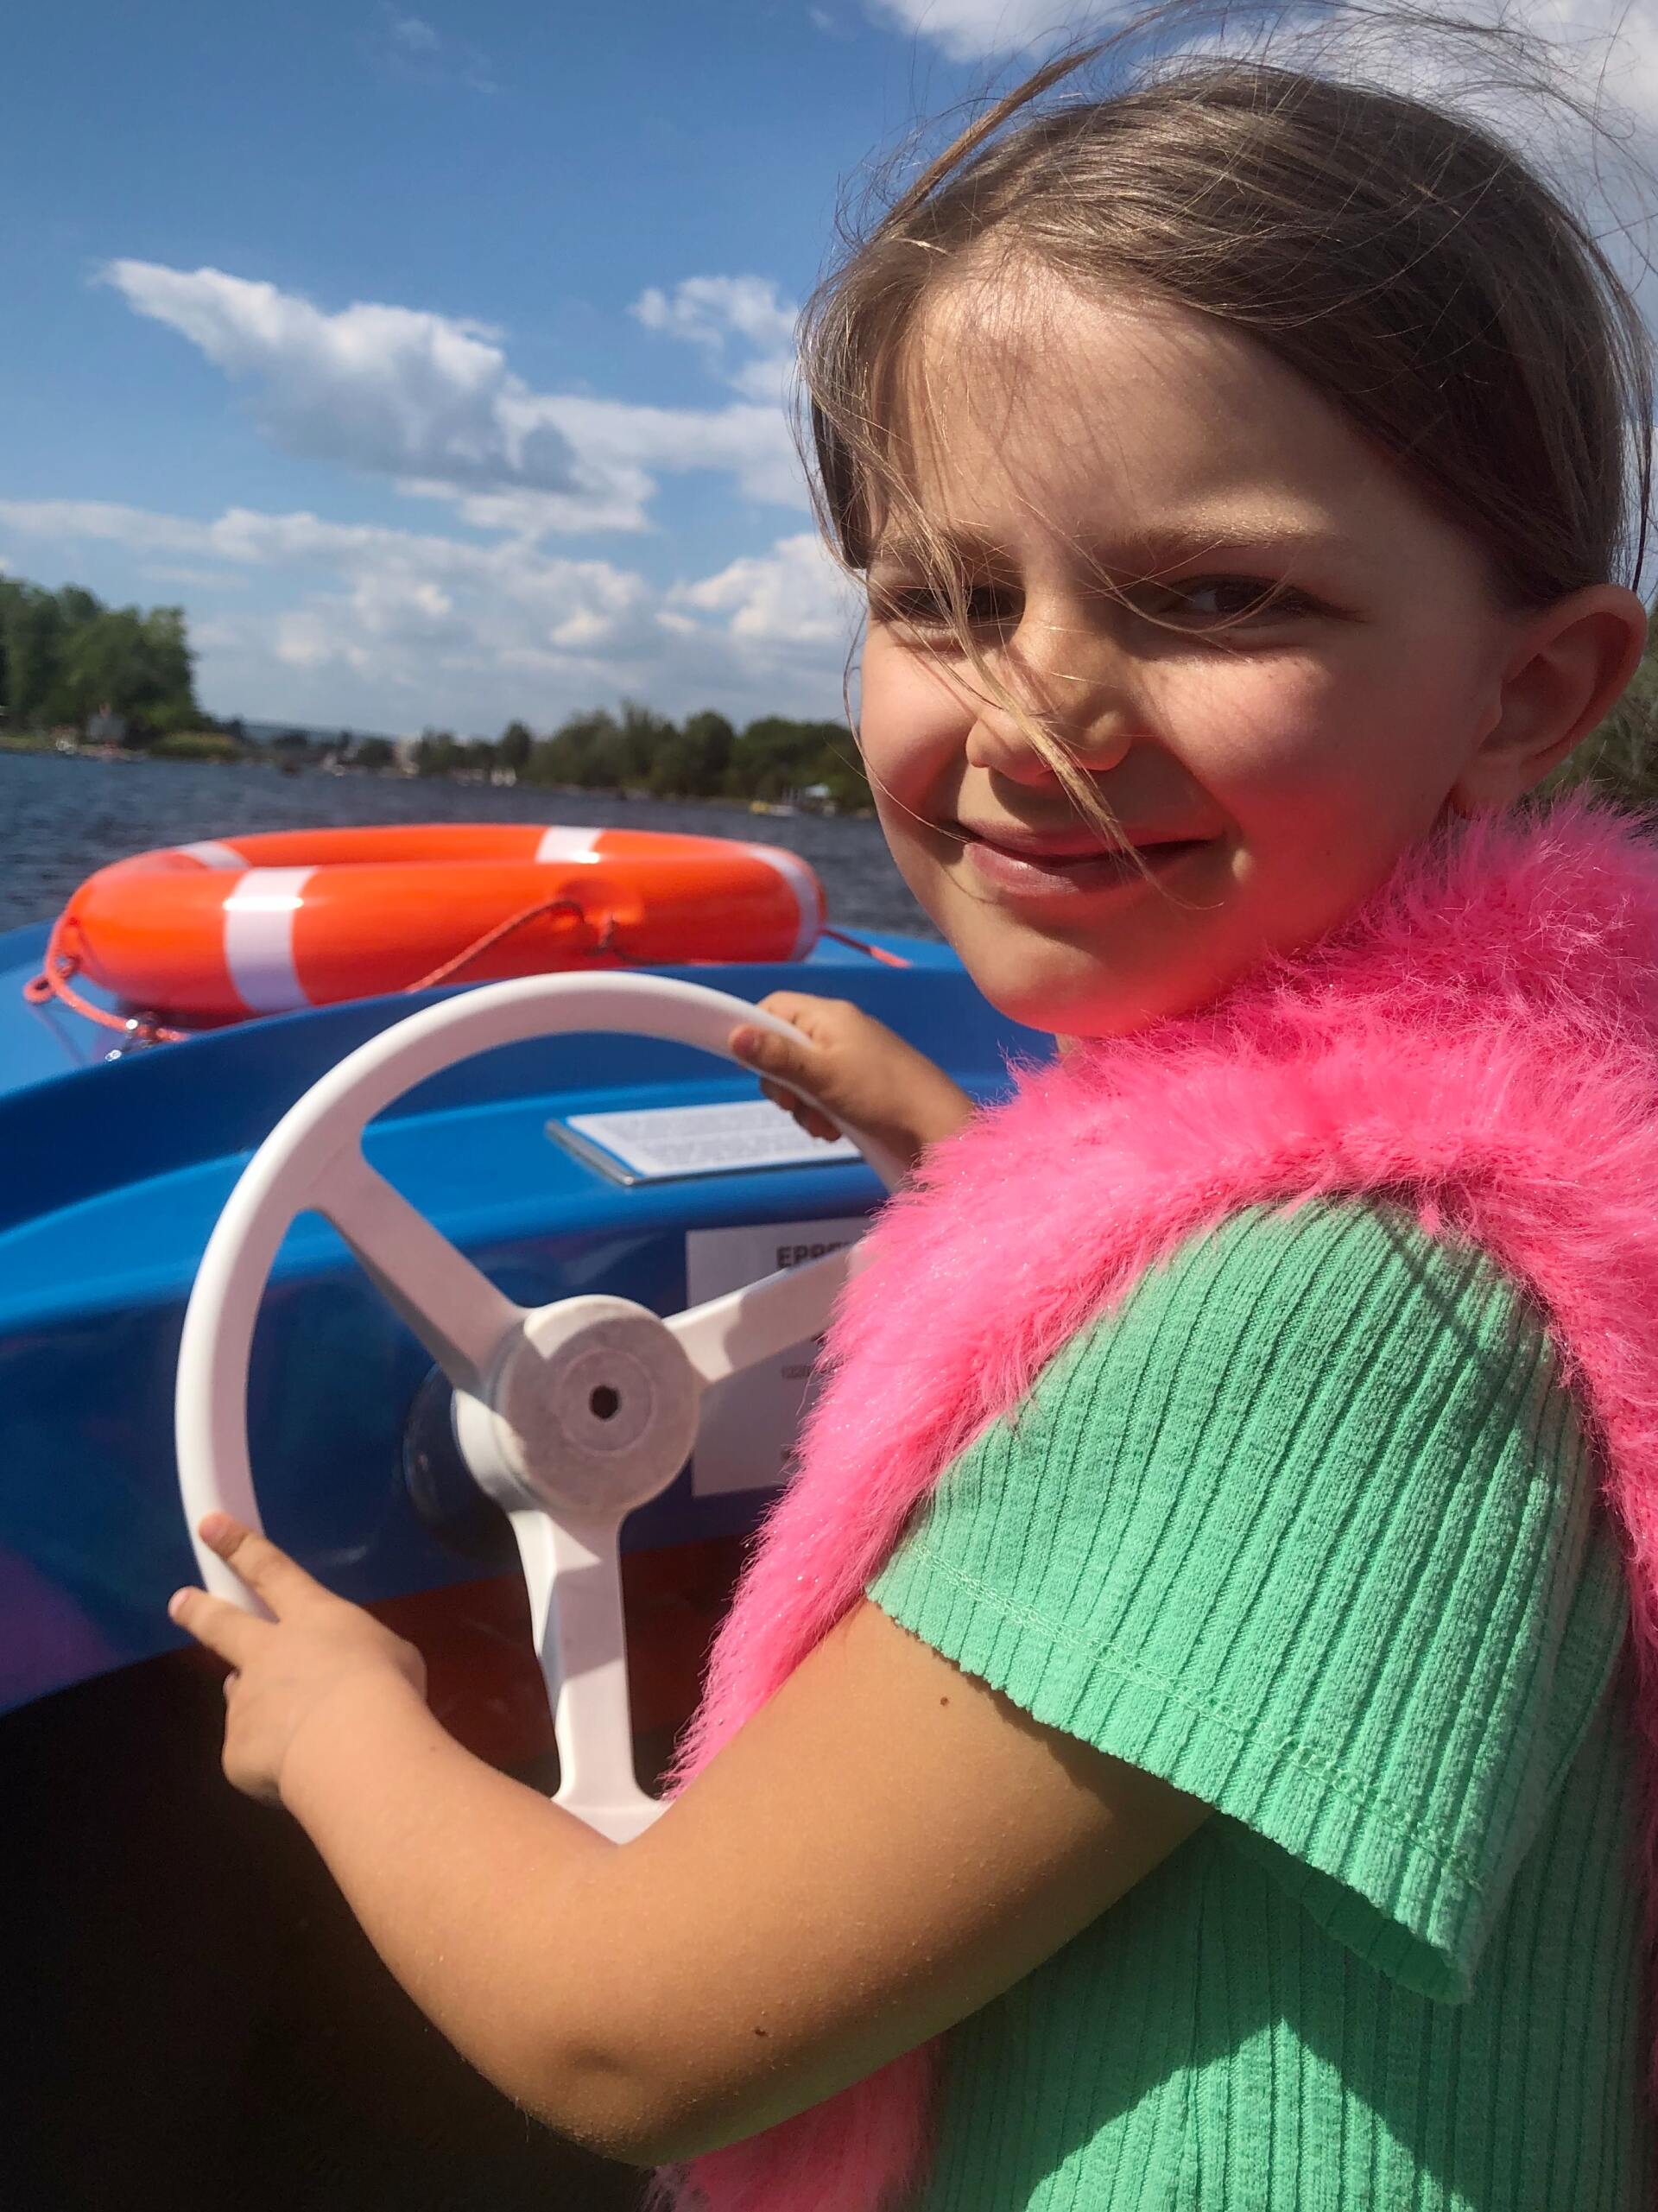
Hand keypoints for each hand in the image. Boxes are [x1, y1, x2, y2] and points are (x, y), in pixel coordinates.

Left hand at [169, 1513, 426, 1808]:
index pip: (271, 1571)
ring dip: (258, 1706)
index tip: (209, 1524)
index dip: (240, 1547)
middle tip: (178, 1602)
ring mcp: (246, 1701)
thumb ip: (355, 1659)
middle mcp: (268, 1653)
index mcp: (312, 1619)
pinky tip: (299, 1773)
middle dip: (199, 1611)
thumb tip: (347, 1678)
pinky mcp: (235, 1751)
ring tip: (292, 1733)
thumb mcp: (391, 1656)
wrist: (352, 1748)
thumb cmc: (387, 1688)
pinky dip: (273, 1763)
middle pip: (222, 1624)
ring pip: (243, 1697)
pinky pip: (253, 1756)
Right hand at [730, 993, 974, 1176]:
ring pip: (801, 1078)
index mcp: (828, 1016)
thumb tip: (735, 1034)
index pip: (774, 1008)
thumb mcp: (821, 1075)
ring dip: (802, 1106)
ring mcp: (850, 1060)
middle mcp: (838, 1032)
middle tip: (794, 1103)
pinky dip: (822, 1114)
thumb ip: (777, 1056)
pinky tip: (835, 1131)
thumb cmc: (880, 1095)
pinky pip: (823, 1095)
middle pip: (783, 1048)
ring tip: (823, 1124)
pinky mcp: (860, 1087)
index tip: (750, 1066)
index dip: (754, 1033)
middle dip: (782, 1083)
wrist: (936, 1128)